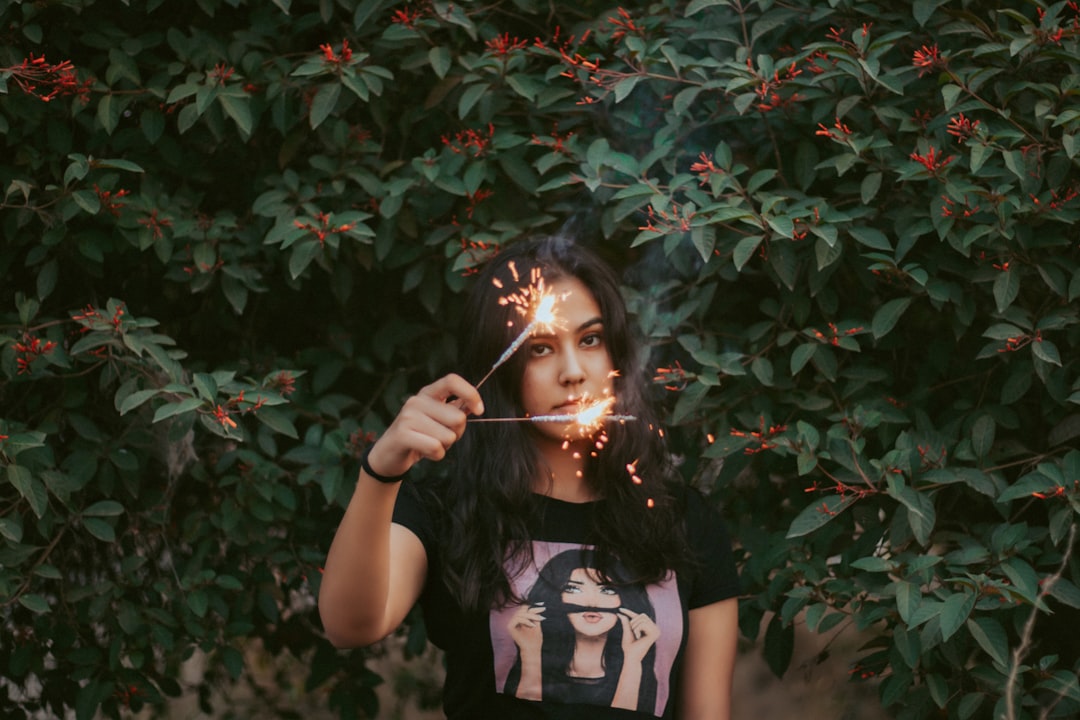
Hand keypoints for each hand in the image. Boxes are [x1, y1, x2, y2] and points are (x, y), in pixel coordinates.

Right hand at [364, 373, 482, 478]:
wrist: (389, 454)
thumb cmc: (420, 435)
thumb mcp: (438, 419)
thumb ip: (456, 409)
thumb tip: (475, 405)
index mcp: (428, 393)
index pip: (452, 381)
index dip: (470, 393)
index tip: (479, 410)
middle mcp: (417, 401)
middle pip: (458, 418)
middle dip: (456, 433)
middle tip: (440, 436)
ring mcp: (408, 417)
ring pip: (449, 437)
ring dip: (445, 446)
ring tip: (429, 443)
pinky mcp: (403, 435)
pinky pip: (436, 448)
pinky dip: (436, 455)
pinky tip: (424, 452)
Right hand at [507, 602, 545, 655]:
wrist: (532, 650)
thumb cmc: (535, 639)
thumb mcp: (537, 625)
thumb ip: (535, 616)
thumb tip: (536, 606)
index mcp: (521, 619)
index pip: (525, 609)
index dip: (533, 606)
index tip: (543, 606)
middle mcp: (515, 620)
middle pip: (522, 609)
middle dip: (533, 611)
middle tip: (540, 617)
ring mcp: (512, 623)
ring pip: (520, 613)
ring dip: (530, 616)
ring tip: (537, 622)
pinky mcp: (510, 627)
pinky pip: (517, 619)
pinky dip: (526, 621)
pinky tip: (532, 625)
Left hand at [618, 608, 658, 662]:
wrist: (631, 657)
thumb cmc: (629, 647)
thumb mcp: (627, 632)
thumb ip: (626, 622)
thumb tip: (620, 614)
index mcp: (649, 628)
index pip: (639, 616)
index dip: (629, 612)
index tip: (619, 609)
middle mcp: (655, 629)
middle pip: (642, 615)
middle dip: (633, 622)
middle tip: (633, 633)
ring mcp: (656, 631)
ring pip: (642, 619)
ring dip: (635, 626)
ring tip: (636, 636)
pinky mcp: (655, 633)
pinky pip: (643, 624)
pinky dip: (637, 629)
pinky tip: (639, 637)